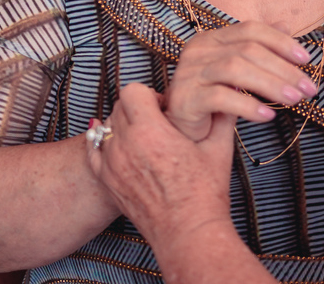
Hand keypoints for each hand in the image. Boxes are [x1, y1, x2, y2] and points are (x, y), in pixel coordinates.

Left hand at [87, 84, 235, 246]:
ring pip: (107, 127)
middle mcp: (126, 145)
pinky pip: (94, 150)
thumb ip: (223, 117)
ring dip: (124, 126)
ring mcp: (112, 164)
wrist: (187, 232)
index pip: (132, 91)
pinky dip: (104, 143)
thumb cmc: (204, 194)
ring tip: (145, 138)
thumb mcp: (220, 149)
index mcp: (151, 132)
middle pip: (119, 107)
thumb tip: (229, 97)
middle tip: (158, 121)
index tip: (164, 107)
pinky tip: (121, 146)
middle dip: (138, 108)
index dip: (150, 94)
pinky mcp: (108, 181)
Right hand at [166, 22, 318, 140]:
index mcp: (213, 38)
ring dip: (271, 85)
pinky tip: (268, 116)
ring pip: (235, 70)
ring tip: (294, 100)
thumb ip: (259, 48)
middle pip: (247, 50)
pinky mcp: (185, 98)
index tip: (306, 59)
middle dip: (283, 69)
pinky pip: (220, 97)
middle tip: (308, 88)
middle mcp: (198, 49)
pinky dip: (248, 106)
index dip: (280, 41)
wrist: (184, 131)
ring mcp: (188, 73)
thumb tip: (286, 24)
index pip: (251, 29)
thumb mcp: (241, 72)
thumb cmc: (214, 99)